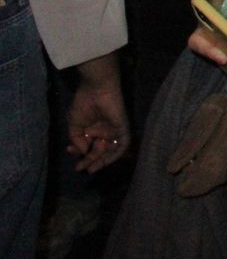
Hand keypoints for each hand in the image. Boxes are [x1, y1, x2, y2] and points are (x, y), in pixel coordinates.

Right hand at [65, 54, 129, 173]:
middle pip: (99, 150)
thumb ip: (77, 140)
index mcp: (93, 129)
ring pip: (110, 150)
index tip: (70, 154)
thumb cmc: (84, 104)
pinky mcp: (123, 128)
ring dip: (101, 160)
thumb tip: (83, 152)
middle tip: (80, 168)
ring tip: (91, 168)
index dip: (79, 152)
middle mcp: (104, 131)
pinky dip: (115, 154)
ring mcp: (114, 130)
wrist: (96, 90)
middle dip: (90, 160)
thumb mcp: (74, 125)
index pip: (88, 145)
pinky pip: (123, 144)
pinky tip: (104, 161)